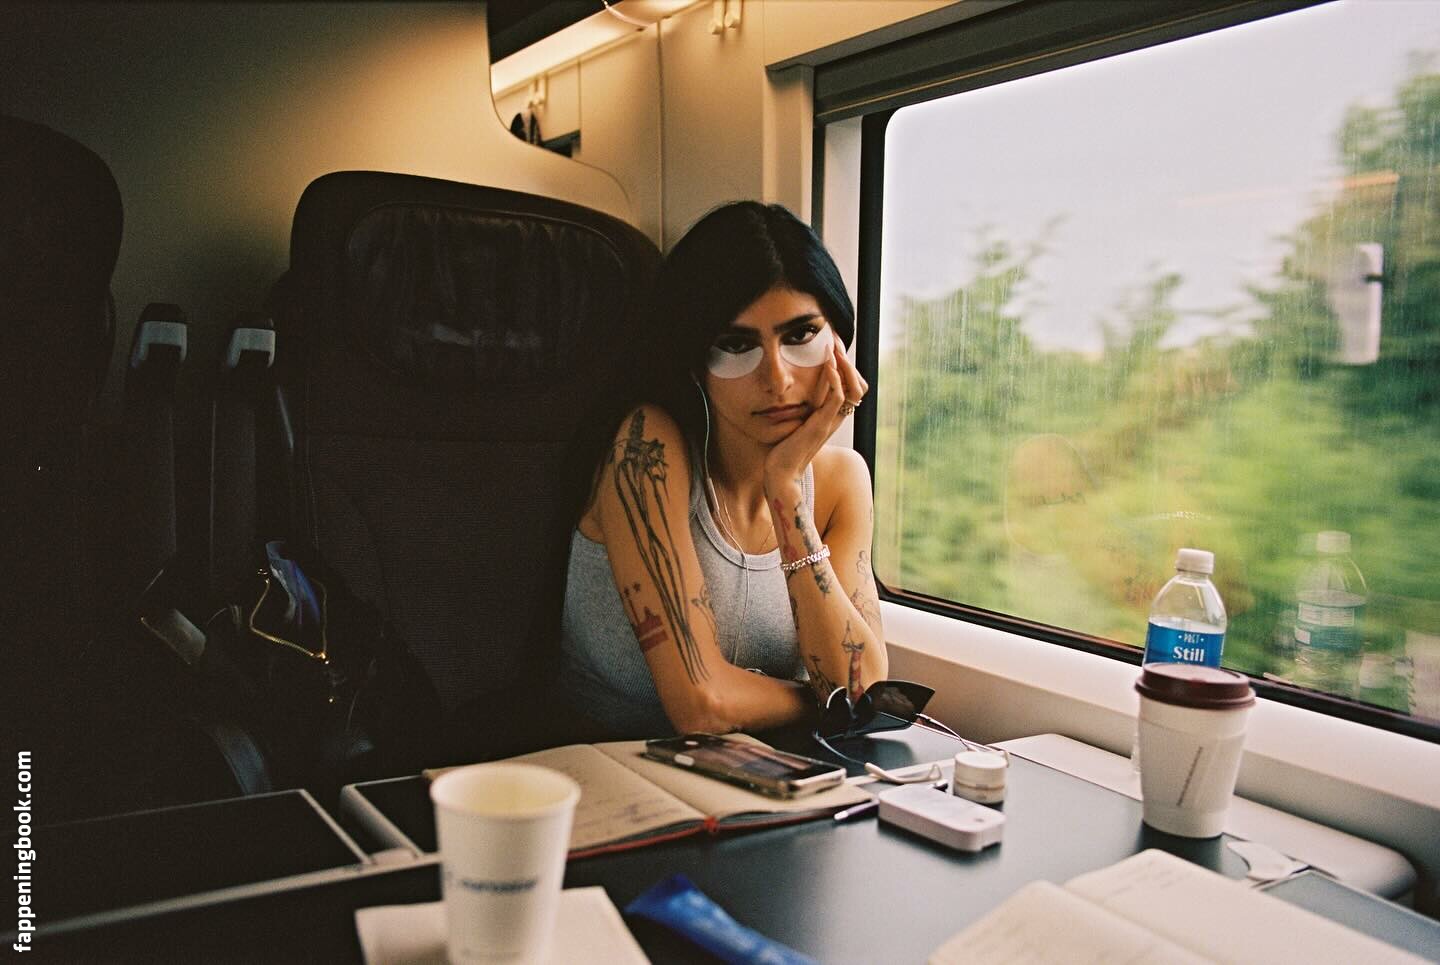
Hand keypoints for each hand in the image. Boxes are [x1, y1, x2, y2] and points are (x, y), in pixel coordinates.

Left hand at [763, 337, 867, 495]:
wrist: (779, 474)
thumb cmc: (781, 450)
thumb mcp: (793, 422)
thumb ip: (798, 408)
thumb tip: (787, 391)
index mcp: (831, 417)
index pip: (851, 387)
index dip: (847, 366)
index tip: (832, 346)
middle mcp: (835, 418)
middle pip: (858, 385)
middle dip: (848, 360)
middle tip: (835, 339)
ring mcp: (830, 422)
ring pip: (852, 388)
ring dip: (844, 364)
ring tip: (834, 347)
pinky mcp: (820, 425)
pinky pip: (837, 398)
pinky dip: (835, 379)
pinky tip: (828, 364)